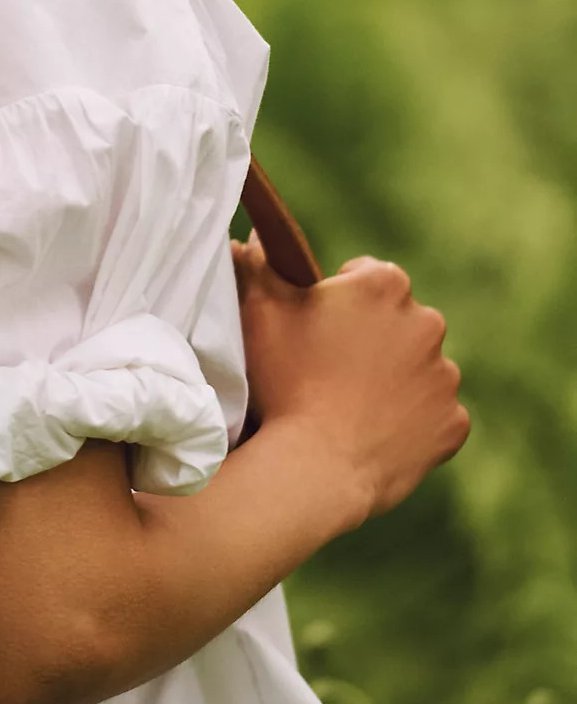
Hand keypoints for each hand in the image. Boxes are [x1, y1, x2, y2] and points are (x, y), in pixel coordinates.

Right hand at [232, 233, 469, 525]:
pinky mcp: (453, 423)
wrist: (315, 467)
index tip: (317, 326)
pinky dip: (414, 420)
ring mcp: (445, 376)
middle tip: (332, 366)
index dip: (338, 299)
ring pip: (419, 367)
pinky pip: (435, 414)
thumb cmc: (284, 379)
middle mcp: (427, 322)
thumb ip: (256, 262)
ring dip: (396, 377)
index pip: (366, 276)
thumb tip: (249, 236)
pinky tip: (378, 431)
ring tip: (353, 403)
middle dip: (373, 336)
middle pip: (398, 320)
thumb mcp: (258, 311)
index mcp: (384, 284)